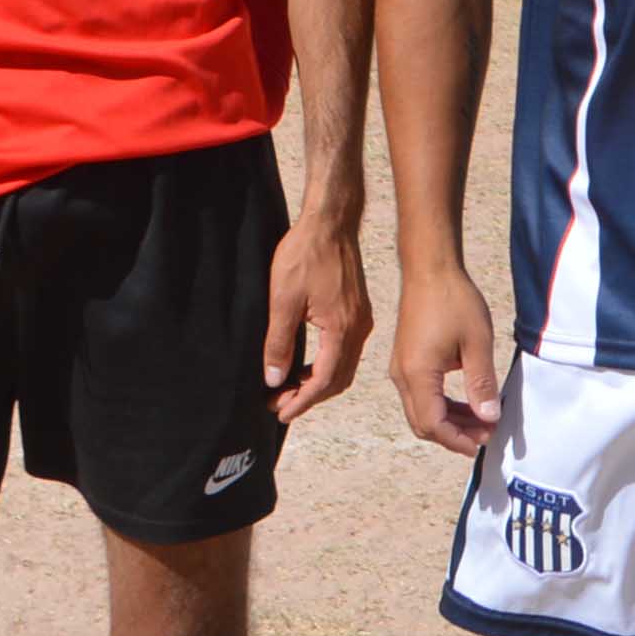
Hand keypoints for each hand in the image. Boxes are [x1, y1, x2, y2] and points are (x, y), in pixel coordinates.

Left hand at [263, 215, 373, 423]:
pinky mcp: (357, 312)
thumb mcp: (282, 300)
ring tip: (288, 388)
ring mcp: (361, 320)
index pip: (323, 380)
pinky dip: (326, 365)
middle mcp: (358, 329)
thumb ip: (278, 342)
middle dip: (309, 397)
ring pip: (343, 367)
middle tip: (279, 404)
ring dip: (317, 382)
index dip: (301, 401)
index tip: (280, 412)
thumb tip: (274, 378)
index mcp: (341, 329)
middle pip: (337, 379)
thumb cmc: (306, 254)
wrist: (330, 222)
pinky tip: (306, 364)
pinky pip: (345, 351)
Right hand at [390, 259, 504, 454]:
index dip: (457, 440)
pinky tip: (468, 403)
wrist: (430, 270)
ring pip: (422, 411)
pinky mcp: (406, 361)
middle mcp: (402, 376)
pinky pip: (421, 396)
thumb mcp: (477, 344)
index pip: (433, 424)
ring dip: (450, 421)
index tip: (483, 443)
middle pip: (424, 423)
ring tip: (483, 420)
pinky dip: (443, 406)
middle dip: (455, 435)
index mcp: (417, 374)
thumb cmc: (454, 301)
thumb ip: (481, 383)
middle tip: (487, 434)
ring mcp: (401, 369)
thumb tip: (489, 417)